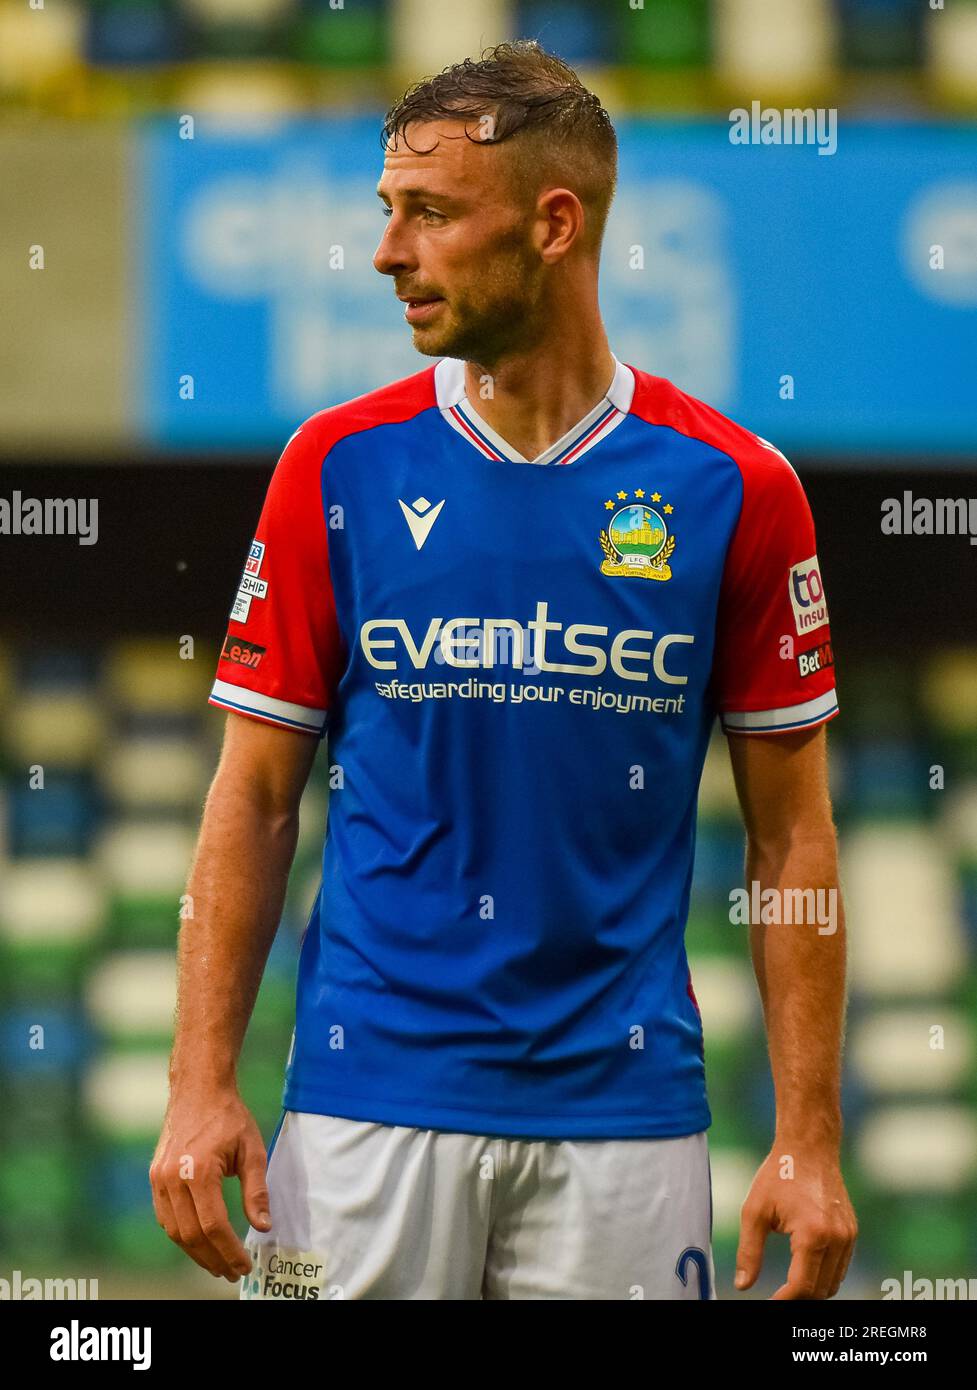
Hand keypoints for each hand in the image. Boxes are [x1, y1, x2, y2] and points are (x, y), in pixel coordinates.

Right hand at [150, 1089, 271, 1280]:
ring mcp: (159, 1179)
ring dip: (196, 1253)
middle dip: (213, 1259)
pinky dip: (182, 1235)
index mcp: (198, 1171)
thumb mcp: (252, 1151)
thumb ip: (256, 1191)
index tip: (244, 1266)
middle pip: (191, 1235)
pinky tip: (199, 1242)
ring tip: (218, 1264)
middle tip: (232, 1272)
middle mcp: (172, 1179)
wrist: (198, 1089)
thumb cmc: (229, 1117)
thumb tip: (263, 1227)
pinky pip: (166, 1217)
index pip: (213, 1226)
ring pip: (175, 1231)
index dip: (229, 1251)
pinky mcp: (154, 1177)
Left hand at [735, 1146, 856, 1298]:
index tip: (769, 1303)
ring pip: (833, 1282)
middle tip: (775, 1296)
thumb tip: (743, 1285)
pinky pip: (840, 1267)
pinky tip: (803, 1268)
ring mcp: (848, 1236)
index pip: (801, 1286)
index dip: (784, 1300)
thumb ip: (749, 1252)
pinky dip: (824, 1275)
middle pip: (819, 1290)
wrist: (809, 1147)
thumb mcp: (755, 1211)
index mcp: (812, 1234)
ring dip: (812, 1289)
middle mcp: (836, 1239)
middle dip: (797, 1297)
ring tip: (788, 1287)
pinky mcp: (851, 1232)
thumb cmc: (779, 1175)